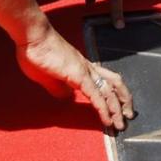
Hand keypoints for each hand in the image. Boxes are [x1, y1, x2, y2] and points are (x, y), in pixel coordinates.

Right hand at [17, 25, 135, 130]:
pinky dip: (104, 109)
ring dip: (116, 110)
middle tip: (127, 116)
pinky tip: (107, 120)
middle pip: (114, 84)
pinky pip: (96, 95)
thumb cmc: (36, 52)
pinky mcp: (79, 75)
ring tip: (120, 124)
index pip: (104, 80)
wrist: (34, 36)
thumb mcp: (47, 76)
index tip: (117, 108)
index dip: (113, 94)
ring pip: (109, 92)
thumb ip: (58, 87)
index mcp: (81, 67)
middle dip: (123, 101)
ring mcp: (85, 71)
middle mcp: (88, 68)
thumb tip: (66, 96)